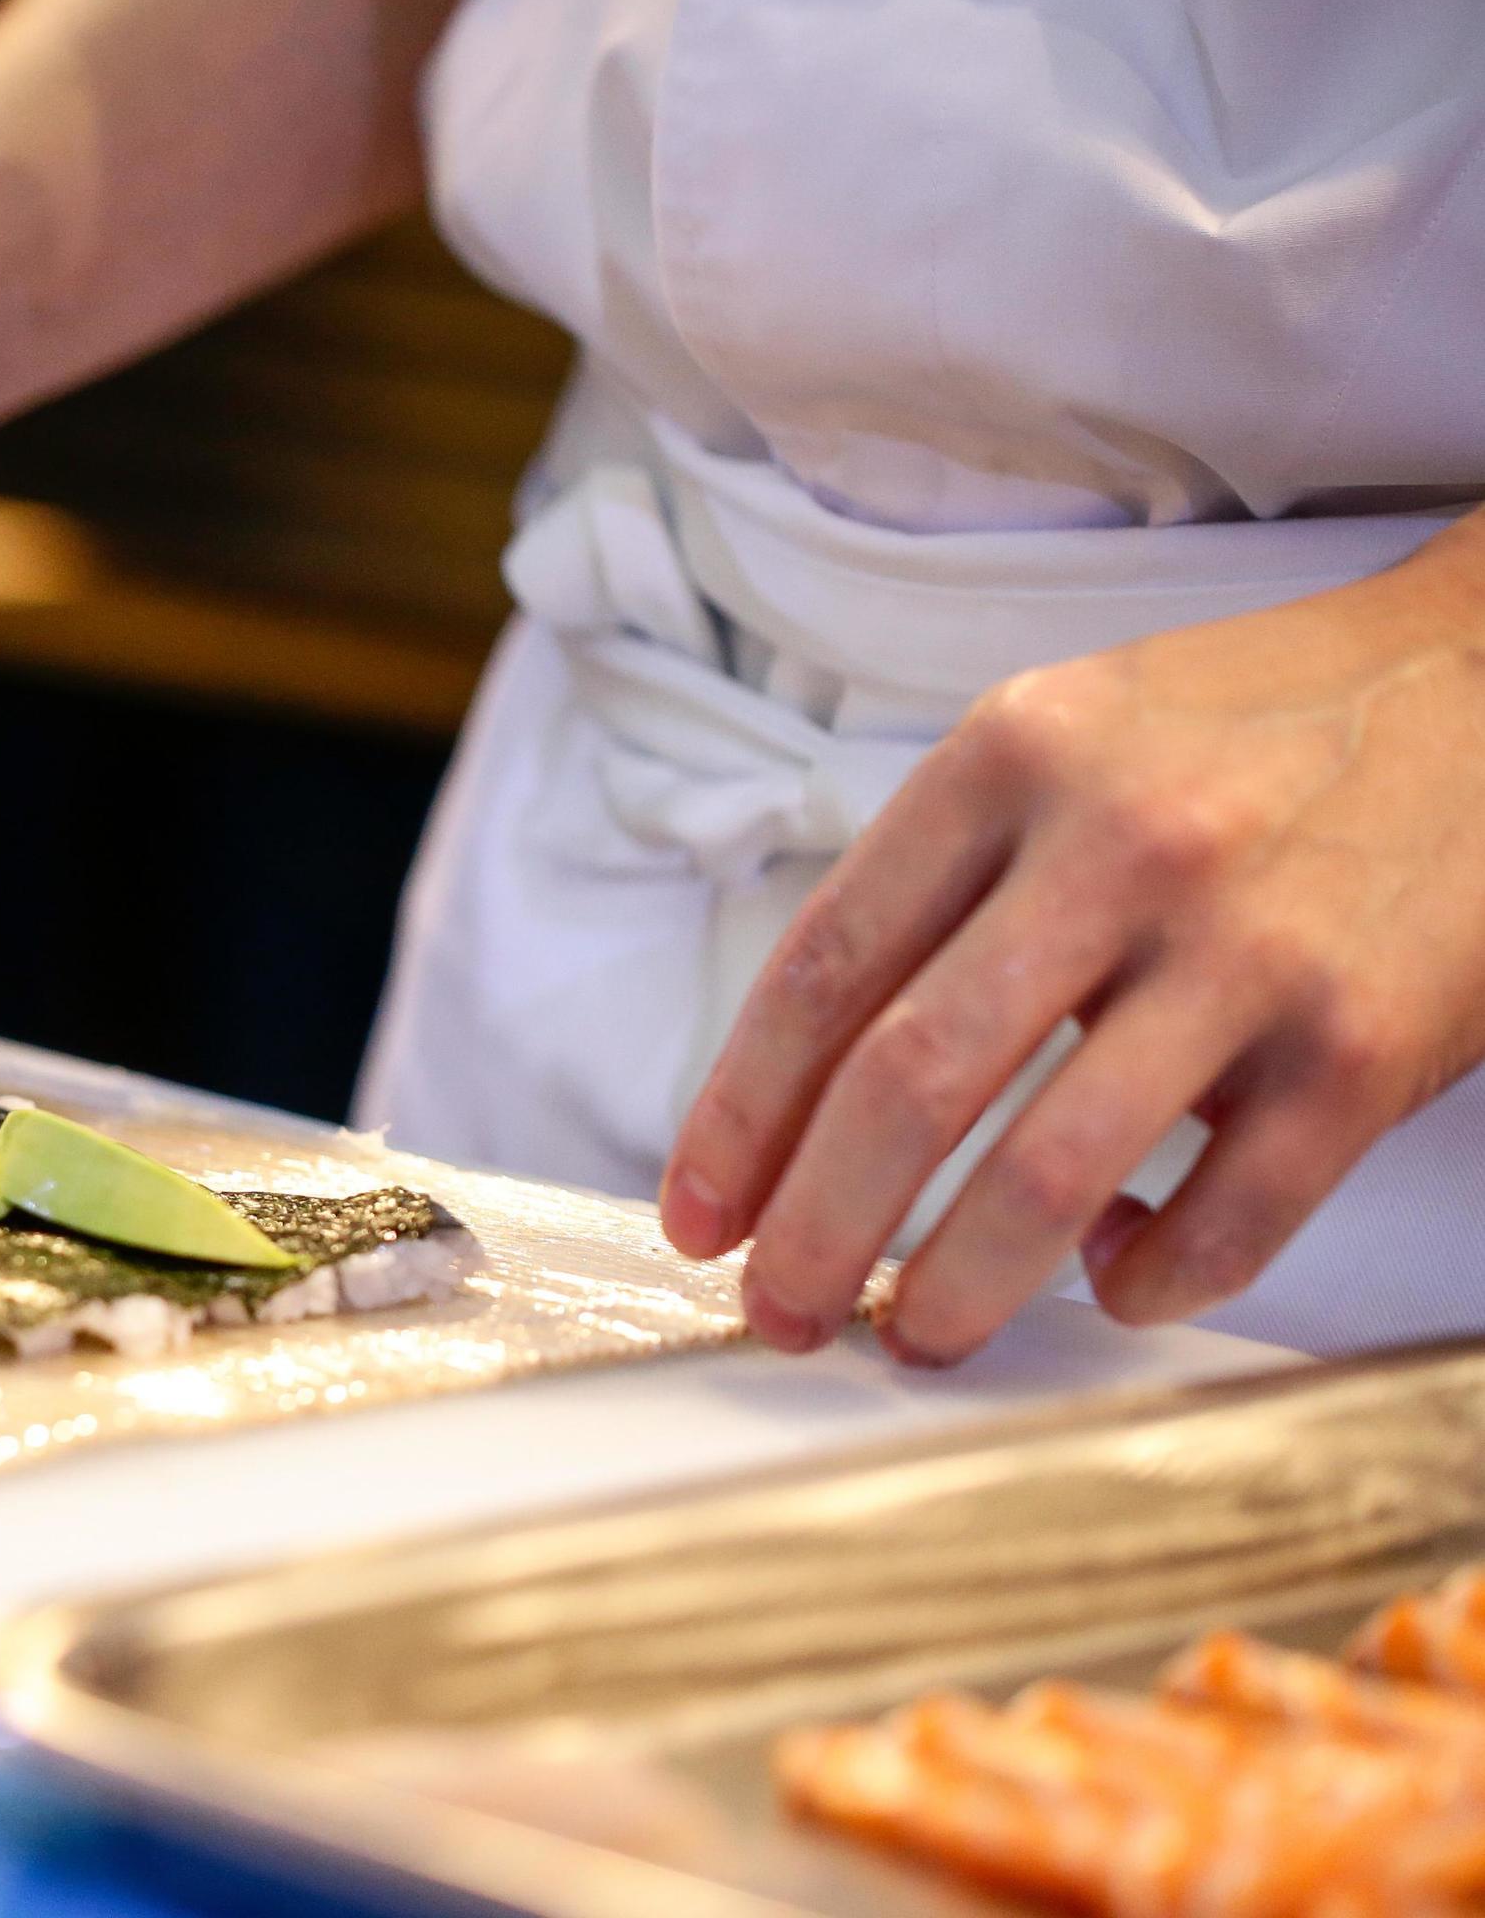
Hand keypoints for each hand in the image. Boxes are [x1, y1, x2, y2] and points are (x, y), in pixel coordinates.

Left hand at [660, 514, 1484, 1362]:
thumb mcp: (1065, 742)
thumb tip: (809, 1087)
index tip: (700, 1215)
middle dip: (817, 1229)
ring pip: (1047, 1176)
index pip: (825, 968)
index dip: (740, 1115)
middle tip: (781, 1310)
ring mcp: (1250, 948)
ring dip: (954, 1289)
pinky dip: (1147, 1280)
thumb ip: (942, 883)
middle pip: (908, 1085)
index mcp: (1012, 760)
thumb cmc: (1249, 730)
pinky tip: (1115, 1279)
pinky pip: (1225, 1219)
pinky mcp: (1367, 1042)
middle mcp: (1121, 846)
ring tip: (914, 1338)